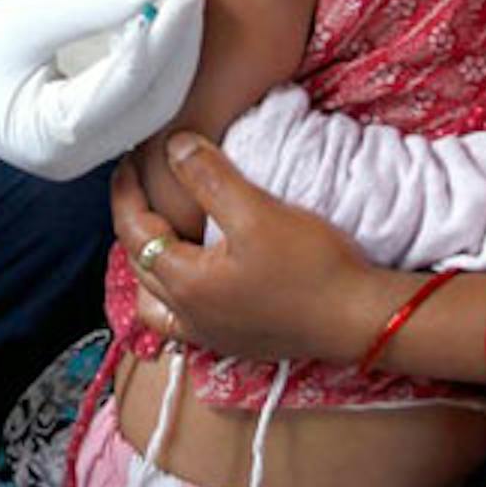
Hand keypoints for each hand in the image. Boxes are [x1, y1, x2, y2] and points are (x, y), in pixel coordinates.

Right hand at [0, 0, 204, 182]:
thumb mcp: (23, 20)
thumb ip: (92, 5)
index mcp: (54, 134)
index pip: (131, 79)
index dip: (167, 30)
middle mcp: (75, 157)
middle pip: (155, 98)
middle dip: (181, 41)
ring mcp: (82, 155)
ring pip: (152, 104)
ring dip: (173, 52)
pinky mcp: (84, 140)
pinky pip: (135, 105)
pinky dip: (153, 65)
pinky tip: (160, 23)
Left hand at [116, 134, 388, 363]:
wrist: (360, 320)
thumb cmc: (312, 267)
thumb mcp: (257, 212)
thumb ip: (209, 177)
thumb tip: (172, 145)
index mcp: (185, 284)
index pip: (133, 231)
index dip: (125, 191)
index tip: (128, 159)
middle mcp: (188, 316)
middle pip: (138, 264)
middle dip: (133, 221)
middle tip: (141, 183)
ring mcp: (211, 334)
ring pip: (157, 298)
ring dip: (150, 263)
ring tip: (164, 231)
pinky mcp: (235, 340)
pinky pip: (183, 317)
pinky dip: (176, 291)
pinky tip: (198, 274)